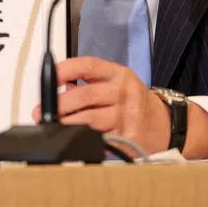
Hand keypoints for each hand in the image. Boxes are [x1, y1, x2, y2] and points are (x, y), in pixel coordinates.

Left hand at [31, 56, 171, 154]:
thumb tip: (57, 90)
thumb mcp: (117, 83)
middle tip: (42, 113)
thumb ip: (90, 82)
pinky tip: (74, 141)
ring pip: (90, 121)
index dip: (64, 70)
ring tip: (53, 127)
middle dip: (59, 105)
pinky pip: (100, 141)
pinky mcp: (129, 139)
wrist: (165, 125)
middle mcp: (125, 92)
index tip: (48, 78)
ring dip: (66, 125)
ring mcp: (128, 117)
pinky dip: (83, 141)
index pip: (88, 66)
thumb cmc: (135, 103)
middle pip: (85, 95)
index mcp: (119, 74)